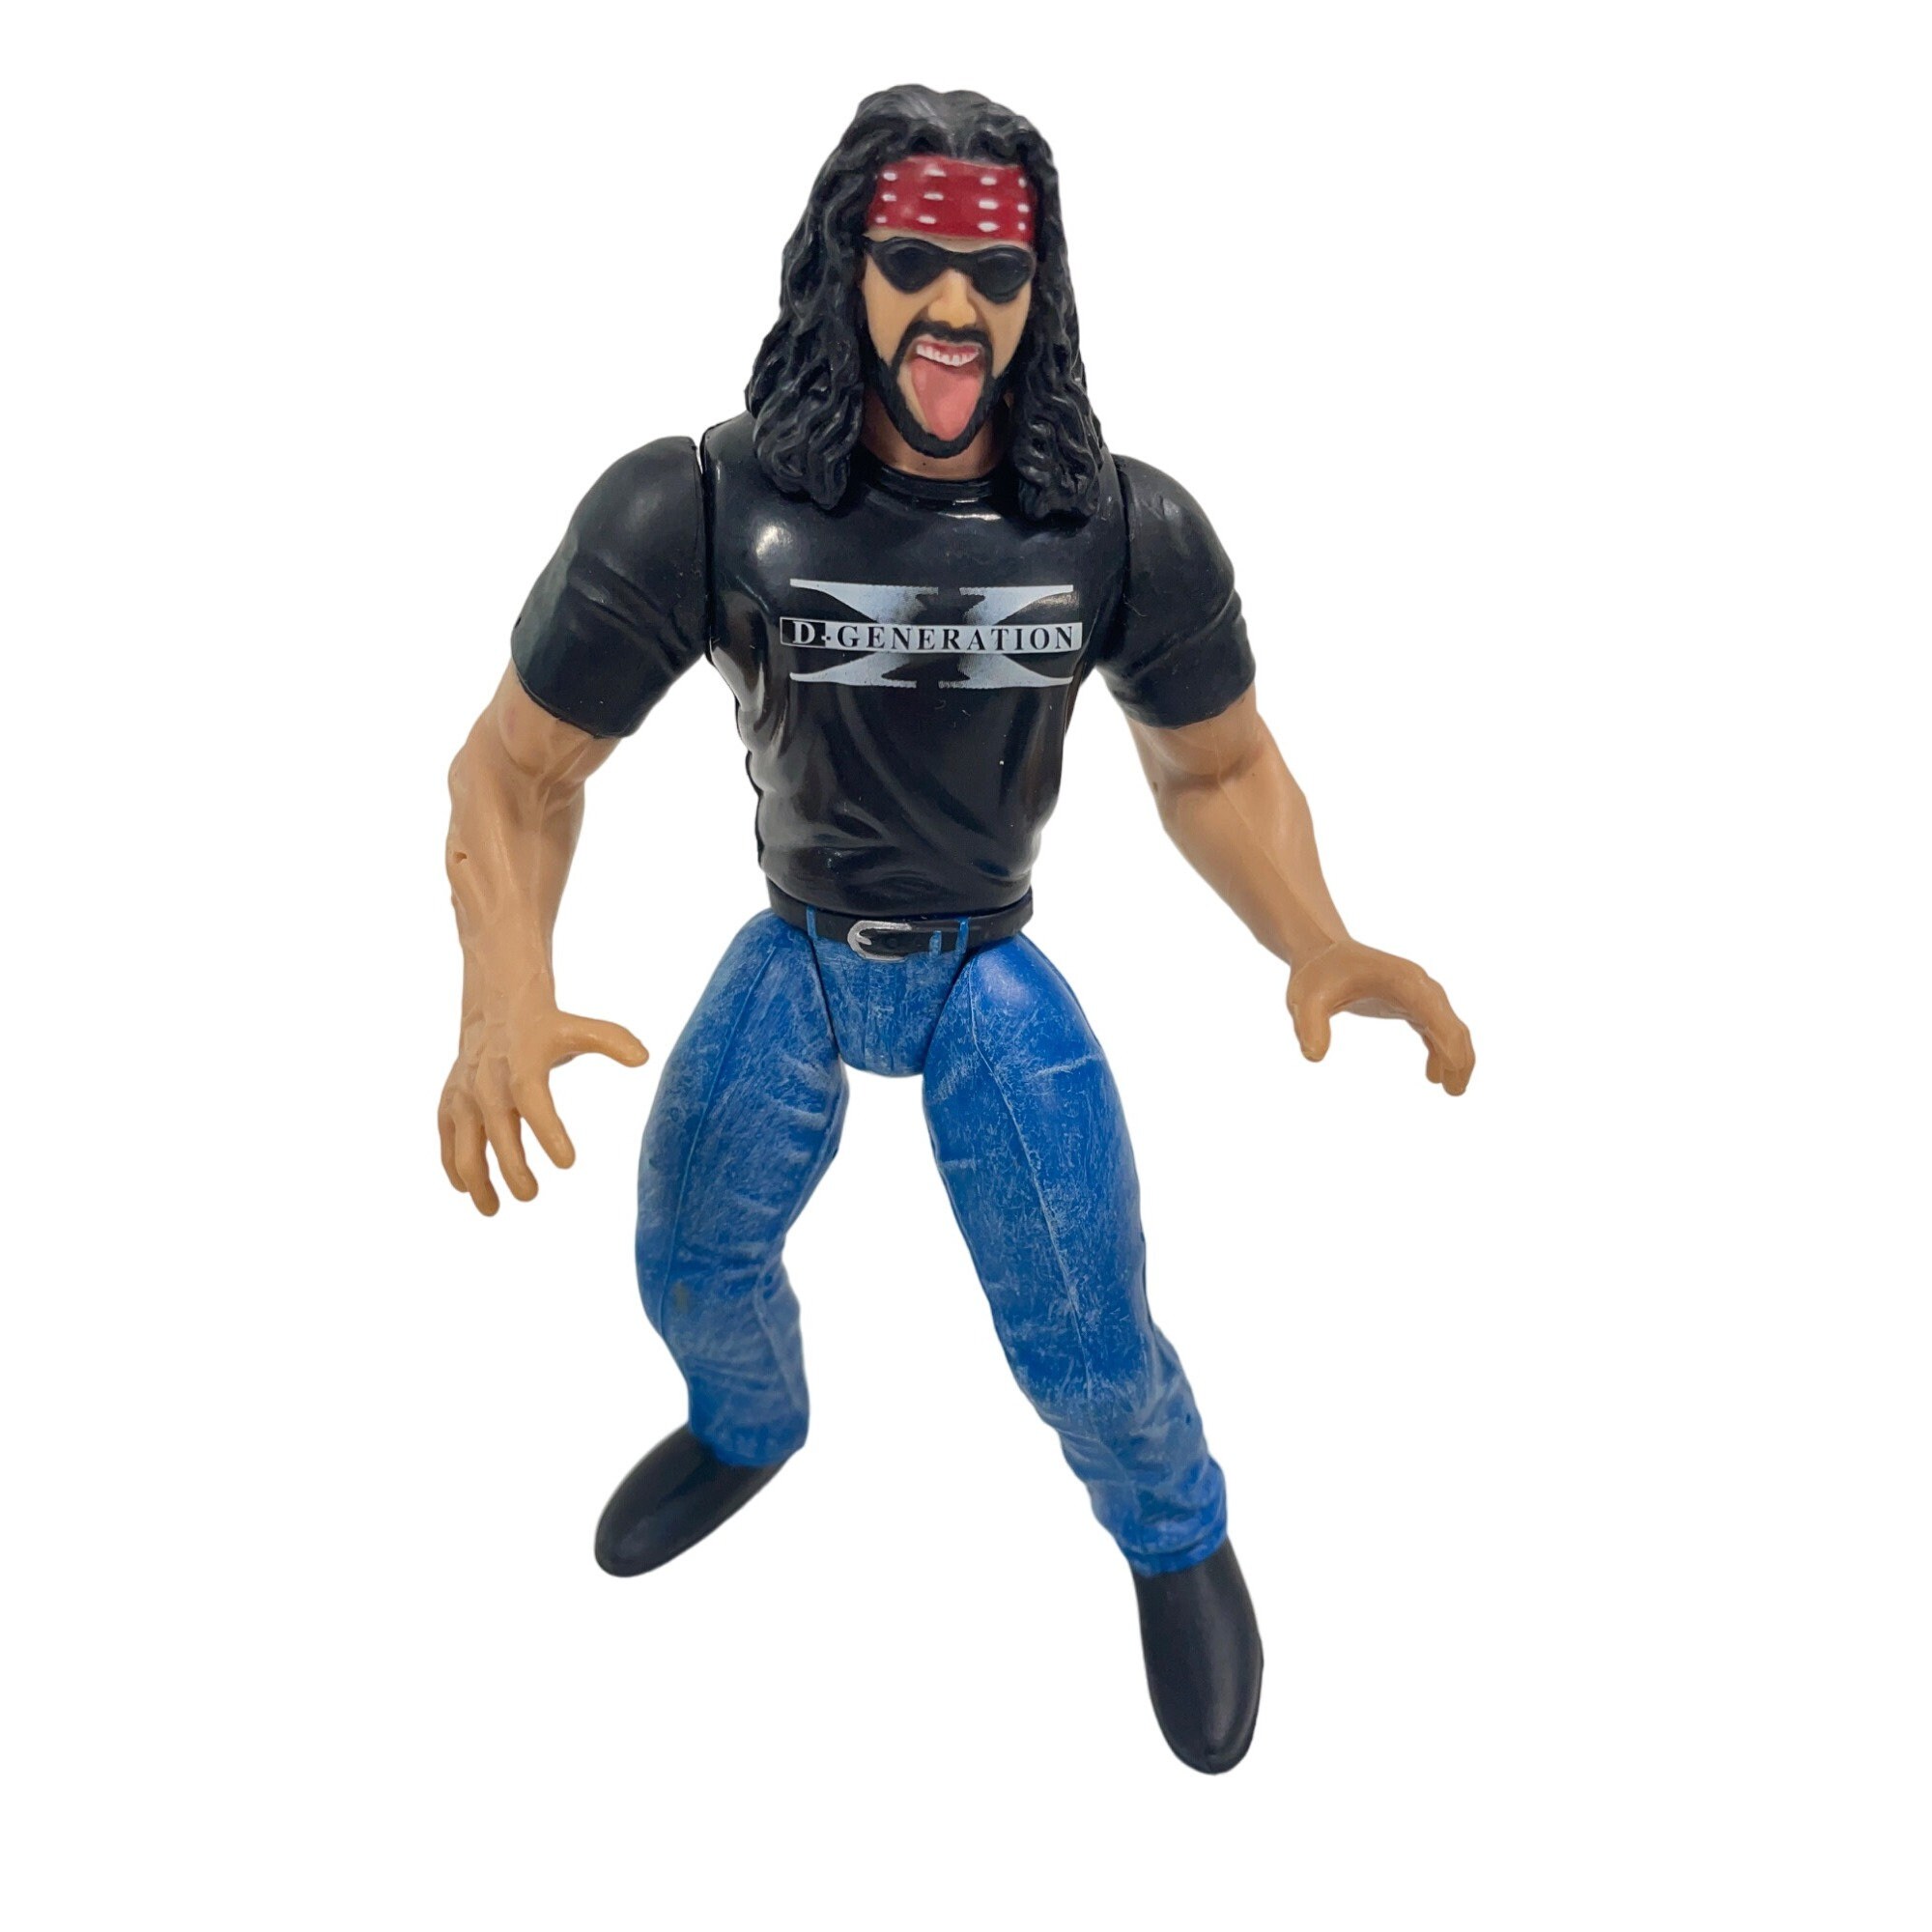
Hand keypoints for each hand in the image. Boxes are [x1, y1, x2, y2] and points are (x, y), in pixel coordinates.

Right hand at [438, 994, 647, 1214]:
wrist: (496, 1006)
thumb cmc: (544, 1027)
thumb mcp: (579, 1029)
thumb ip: (612, 1041)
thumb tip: (643, 1058)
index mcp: (523, 1066)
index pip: (534, 1103)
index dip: (548, 1133)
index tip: (567, 1164)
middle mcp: (489, 1083)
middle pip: (499, 1134)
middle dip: (513, 1169)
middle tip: (532, 1194)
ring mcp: (464, 1095)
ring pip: (464, 1147)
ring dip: (477, 1181)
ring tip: (494, 1209)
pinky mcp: (449, 1103)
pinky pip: (447, 1143)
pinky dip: (454, 1169)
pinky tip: (469, 1190)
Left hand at [1286, 940, 1473, 1095]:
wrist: (1323, 954)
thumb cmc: (1318, 975)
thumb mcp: (1304, 1000)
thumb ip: (1309, 1026)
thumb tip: (1314, 1056)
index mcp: (1401, 979)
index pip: (1433, 1010)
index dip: (1446, 1039)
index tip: (1454, 1068)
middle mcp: (1418, 985)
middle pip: (1450, 1022)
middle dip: (1459, 1057)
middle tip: (1455, 1091)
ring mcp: (1418, 995)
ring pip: (1449, 1028)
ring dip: (1455, 1059)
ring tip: (1452, 1090)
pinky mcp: (1411, 1005)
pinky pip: (1435, 1030)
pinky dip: (1440, 1052)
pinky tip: (1433, 1076)